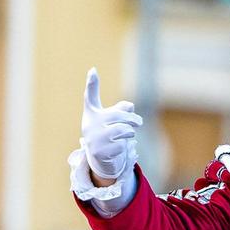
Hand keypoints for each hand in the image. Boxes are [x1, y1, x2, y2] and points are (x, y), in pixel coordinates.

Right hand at [81, 68, 141, 183]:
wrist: (99, 159)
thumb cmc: (107, 134)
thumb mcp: (112, 120)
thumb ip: (120, 110)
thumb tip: (130, 107)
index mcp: (92, 113)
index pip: (90, 96)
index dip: (92, 83)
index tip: (93, 70)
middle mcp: (89, 124)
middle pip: (118, 115)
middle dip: (132, 119)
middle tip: (139, 122)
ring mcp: (93, 138)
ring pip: (122, 130)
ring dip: (130, 132)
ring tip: (129, 135)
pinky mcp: (100, 151)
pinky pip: (121, 144)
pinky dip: (124, 146)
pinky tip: (117, 148)